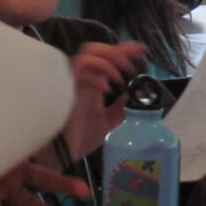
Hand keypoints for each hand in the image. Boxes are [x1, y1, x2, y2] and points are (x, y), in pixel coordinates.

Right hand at [62, 41, 146, 158]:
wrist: (63, 158)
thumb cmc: (79, 139)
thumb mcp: (109, 121)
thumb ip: (121, 107)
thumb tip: (138, 93)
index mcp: (90, 83)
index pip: (105, 56)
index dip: (124, 48)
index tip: (142, 48)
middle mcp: (79, 79)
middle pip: (91, 48)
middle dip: (113, 52)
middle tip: (129, 67)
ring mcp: (71, 85)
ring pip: (84, 57)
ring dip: (106, 62)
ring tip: (118, 78)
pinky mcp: (65, 94)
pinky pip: (78, 74)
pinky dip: (95, 77)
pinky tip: (106, 90)